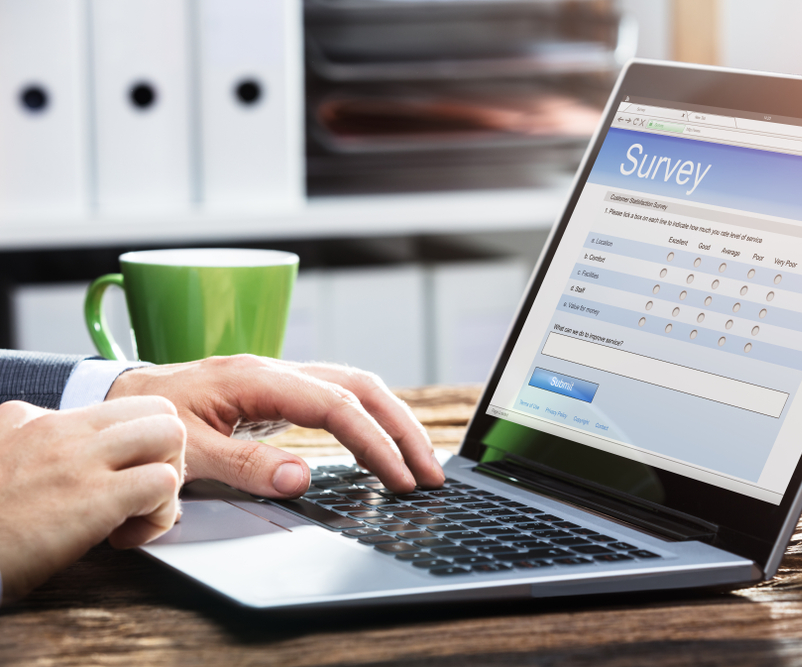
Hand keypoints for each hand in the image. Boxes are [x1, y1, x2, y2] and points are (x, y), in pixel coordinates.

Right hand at [0, 397, 183, 602]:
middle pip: (162, 411)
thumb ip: (25, 429)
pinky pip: (163, 485)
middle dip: (169, 453)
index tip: (131, 472)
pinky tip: (125, 534)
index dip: (145, 440)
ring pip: (172, 436)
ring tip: (139, 510)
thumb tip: (40, 419)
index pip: (132, 405)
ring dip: (169, 479)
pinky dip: (158, 514)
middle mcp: (69, 432)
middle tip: (145, 490)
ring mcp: (83, 461)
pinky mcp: (95, 498)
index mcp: (48, 421)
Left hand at [106, 355, 443, 497]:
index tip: (398, 480)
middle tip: (432, 473)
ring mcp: (283, 379)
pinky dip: (372, 421)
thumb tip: (302, 478)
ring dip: (395, 422)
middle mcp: (279, 371)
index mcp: (257, 378)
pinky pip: (341, 400)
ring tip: (421, 462)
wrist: (121, 399)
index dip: (374, 442)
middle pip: (362, 387)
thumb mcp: (188, 449)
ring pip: (358, 388)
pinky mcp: (282, 394)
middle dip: (403, 429)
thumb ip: (244, 464)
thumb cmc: (149, 420)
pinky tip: (384, 445)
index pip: (336, 406)